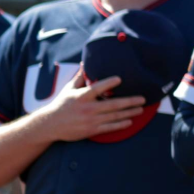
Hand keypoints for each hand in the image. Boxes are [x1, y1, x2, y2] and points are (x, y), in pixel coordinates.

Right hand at [31, 73, 146, 142]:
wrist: (51, 124)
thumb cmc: (62, 104)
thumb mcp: (68, 89)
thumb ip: (79, 78)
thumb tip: (85, 63)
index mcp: (81, 96)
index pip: (96, 88)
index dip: (108, 83)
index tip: (119, 79)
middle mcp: (87, 108)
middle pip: (112, 104)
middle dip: (129, 101)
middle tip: (143, 98)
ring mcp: (90, 120)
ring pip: (114, 116)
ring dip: (129, 112)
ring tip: (140, 109)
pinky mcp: (91, 130)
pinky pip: (109, 127)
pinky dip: (120, 124)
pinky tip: (130, 121)